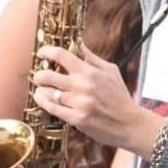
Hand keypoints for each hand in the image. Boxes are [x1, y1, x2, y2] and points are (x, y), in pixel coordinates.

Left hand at [31, 42, 160, 154]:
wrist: (129, 123)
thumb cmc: (120, 96)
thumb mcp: (111, 71)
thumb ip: (92, 57)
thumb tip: (78, 43)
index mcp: (90, 71)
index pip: (61, 55)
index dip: (47, 51)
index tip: (42, 53)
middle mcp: (82, 86)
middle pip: (48, 75)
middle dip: (39, 75)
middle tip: (38, 76)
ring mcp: (79, 103)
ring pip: (47, 93)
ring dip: (40, 90)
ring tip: (40, 89)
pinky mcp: (77, 119)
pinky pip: (52, 109)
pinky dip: (44, 103)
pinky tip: (42, 99)